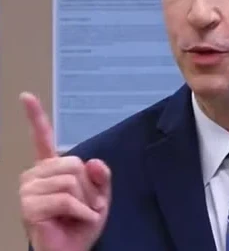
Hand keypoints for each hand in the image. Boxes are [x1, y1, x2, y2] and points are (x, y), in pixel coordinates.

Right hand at [19, 92, 110, 250]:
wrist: (73, 250)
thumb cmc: (82, 222)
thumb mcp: (99, 194)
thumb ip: (100, 175)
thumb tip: (93, 162)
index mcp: (51, 167)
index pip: (42, 137)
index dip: (35, 116)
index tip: (26, 96)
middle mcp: (36, 174)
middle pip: (74, 163)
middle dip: (89, 187)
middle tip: (87, 204)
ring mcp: (29, 190)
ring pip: (71, 181)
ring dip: (86, 200)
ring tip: (81, 213)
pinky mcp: (29, 207)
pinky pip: (66, 199)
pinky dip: (81, 211)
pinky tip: (79, 218)